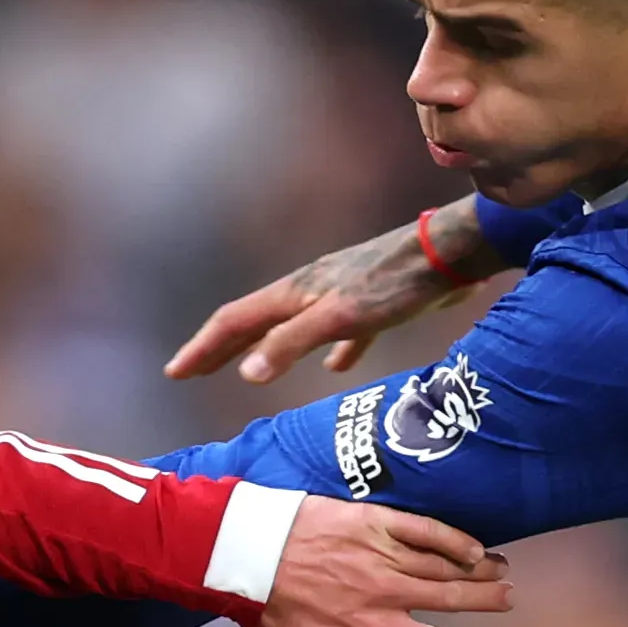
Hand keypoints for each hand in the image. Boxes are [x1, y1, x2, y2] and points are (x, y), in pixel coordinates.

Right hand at [167, 205, 507, 385]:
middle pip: (254, 322)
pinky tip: (337, 367)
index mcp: (298, 292)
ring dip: (264, 348)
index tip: (175, 372)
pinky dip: (331, 351)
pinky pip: (340, 332)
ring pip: (291, 326)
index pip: (236, 321)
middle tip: (189, 371)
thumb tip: (246, 373)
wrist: (452, 254)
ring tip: (245, 369)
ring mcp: (341, 294)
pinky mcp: (374, 303)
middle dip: (219, 348)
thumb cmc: (399, 284)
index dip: (203, 348)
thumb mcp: (342, 317)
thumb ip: (294, 343)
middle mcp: (312, 289)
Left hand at [250, 497, 507, 626]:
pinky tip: (473, 546)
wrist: (247, 556)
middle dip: (485, 601)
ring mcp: (383, 555)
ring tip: (501, 571)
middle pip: (449, 599)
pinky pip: (426, 531)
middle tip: (508, 598)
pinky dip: (453, 539)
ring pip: (444, 565)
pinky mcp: (375, 522)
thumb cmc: (276, 614)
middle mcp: (386, 593)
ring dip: (477, 570)